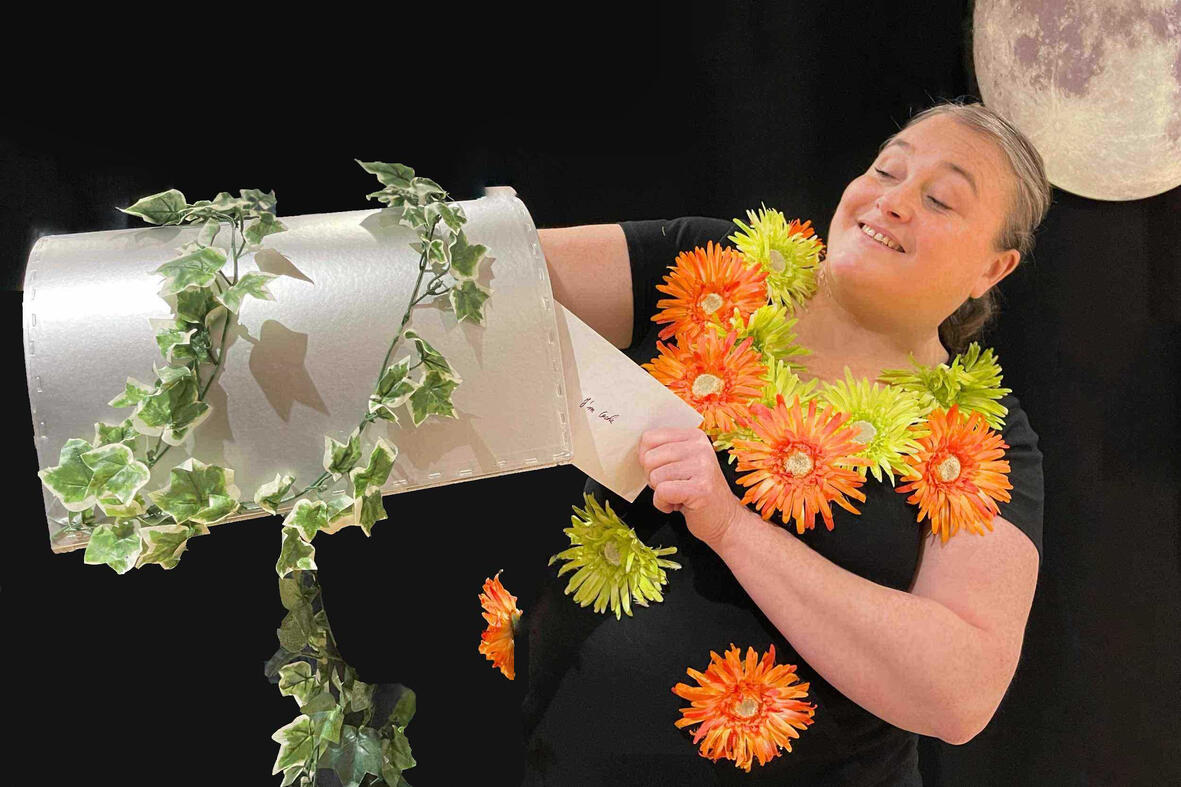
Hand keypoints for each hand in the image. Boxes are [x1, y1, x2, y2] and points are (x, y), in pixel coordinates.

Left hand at [638, 426, 743, 548]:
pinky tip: (678, 505)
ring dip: (660, 493)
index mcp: (693, 436)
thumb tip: (636, 449)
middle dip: (653, 477)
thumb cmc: (696, 491)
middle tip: (673, 486)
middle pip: (649, 458)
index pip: (649, 438)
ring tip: (678, 495)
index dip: (647, 459)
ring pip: (655, 476)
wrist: (724, 519)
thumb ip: (662, 450)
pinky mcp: (701, 488)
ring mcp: (702, 466)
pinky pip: (662, 492)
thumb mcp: (681, 463)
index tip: (664, 470)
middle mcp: (700, 447)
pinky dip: (663, 504)